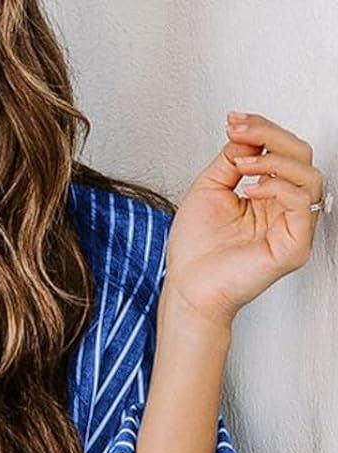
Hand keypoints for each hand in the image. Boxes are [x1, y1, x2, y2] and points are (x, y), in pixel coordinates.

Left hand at [161, 111, 325, 330]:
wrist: (187, 289)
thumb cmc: (195, 251)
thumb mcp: (210, 188)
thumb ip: (232, 159)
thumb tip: (249, 134)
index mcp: (267, 196)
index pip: (281, 151)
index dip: (262, 129)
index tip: (234, 120)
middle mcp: (283, 209)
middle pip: (300, 155)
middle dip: (270, 135)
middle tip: (239, 133)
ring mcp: (292, 228)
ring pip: (309, 174)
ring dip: (275, 160)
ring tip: (242, 167)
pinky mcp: (294, 247)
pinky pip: (301, 202)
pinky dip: (277, 187)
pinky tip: (250, 191)